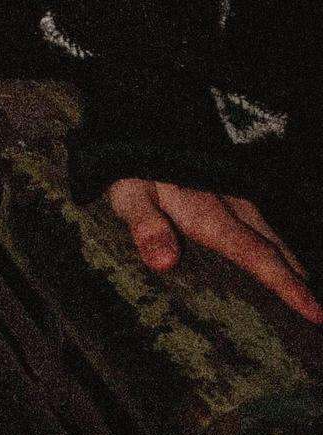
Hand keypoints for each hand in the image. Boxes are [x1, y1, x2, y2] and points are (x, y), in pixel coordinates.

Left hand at [105, 177, 322, 323]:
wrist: (138, 120)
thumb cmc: (131, 163)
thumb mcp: (129, 193)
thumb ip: (147, 225)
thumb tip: (165, 263)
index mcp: (210, 212)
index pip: (257, 255)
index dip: (287, 286)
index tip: (316, 313)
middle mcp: (231, 204)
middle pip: (275, 247)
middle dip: (300, 280)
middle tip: (322, 314)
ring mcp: (233, 193)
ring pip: (271, 232)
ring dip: (291, 262)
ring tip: (309, 289)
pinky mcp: (227, 186)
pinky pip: (259, 221)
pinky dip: (273, 243)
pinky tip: (276, 255)